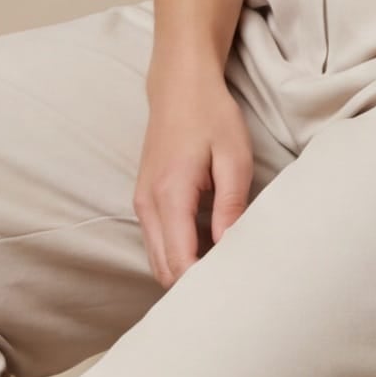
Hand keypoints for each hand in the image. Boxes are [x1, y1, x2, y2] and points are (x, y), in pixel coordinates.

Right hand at [134, 60, 254, 287]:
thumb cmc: (211, 116)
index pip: (179, 263)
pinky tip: (207, 247)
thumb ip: (231, 206)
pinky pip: (157, 242)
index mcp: (170, 195)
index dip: (202, 285)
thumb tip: (229, 250)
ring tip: (222, 270)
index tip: (231, 291)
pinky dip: (177, 253)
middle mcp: (148, 205)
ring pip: (157, 259)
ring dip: (184, 271)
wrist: (179, 85)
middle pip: (164, 270)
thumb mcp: (233, 157)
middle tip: (230, 287)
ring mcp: (142, 203)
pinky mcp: (144, 199)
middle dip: (192, 286)